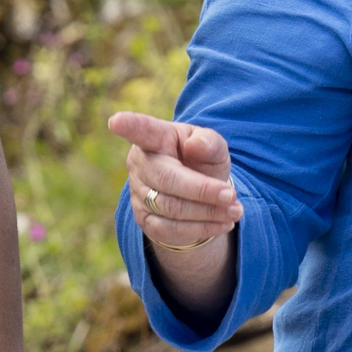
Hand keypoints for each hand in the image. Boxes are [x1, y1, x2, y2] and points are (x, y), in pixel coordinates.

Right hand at [109, 109, 241, 250]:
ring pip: (171, 208)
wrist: (196, 196)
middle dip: (202, 190)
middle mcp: (140, 164)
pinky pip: (171, 229)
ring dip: (207, 212)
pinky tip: (222, 223)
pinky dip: (201, 228)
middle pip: (168, 179)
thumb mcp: (213, 148)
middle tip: (231, 195)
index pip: (142, 130)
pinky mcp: (144, 220)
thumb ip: (210, 142)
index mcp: (156, 138)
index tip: (116, 121)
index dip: (129, 125)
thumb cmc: (201, 162)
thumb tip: (196, 146)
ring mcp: (138, 194)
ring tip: (235, 211)